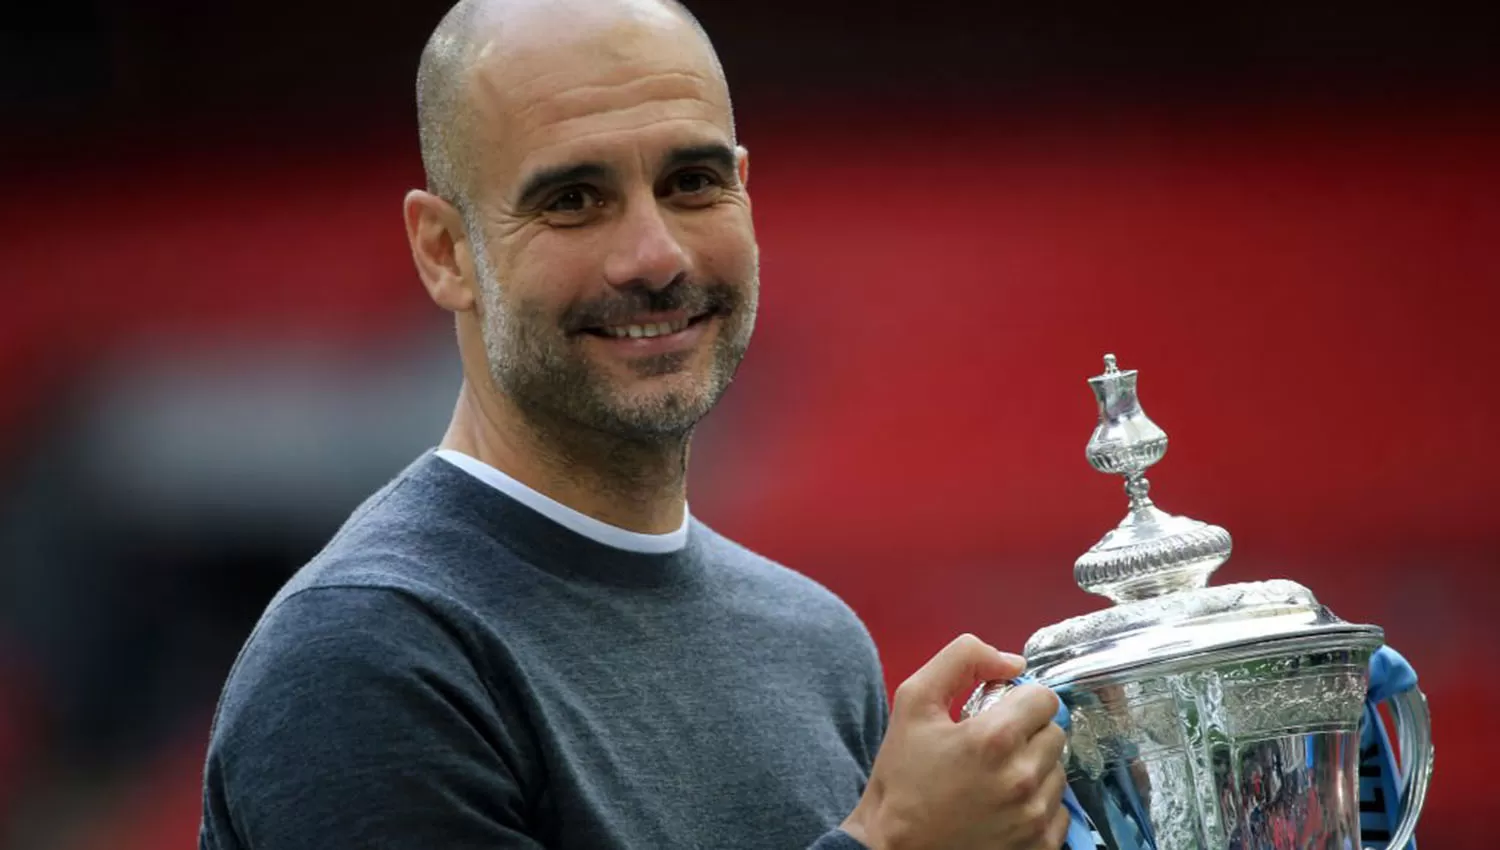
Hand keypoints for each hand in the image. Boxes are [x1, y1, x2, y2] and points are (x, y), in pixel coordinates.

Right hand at [841, 634, 1069, 849]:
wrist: (894, 847)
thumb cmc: (902, 775)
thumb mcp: (913, 702)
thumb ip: (961, 660)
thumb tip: (1012, 662)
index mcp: (995, 738)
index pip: (1044, 698)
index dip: (1019, 700)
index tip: (998, 714)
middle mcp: (1022, 778)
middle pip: (1055, 733)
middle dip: (1028, 733)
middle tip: (992, 748)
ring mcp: (1034, 816)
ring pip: (1058, 771)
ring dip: (1034, 768)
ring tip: (996, 778)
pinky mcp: (1040, 845)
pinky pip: (1060, 810)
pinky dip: (1037, 804)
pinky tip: (1005, 806)